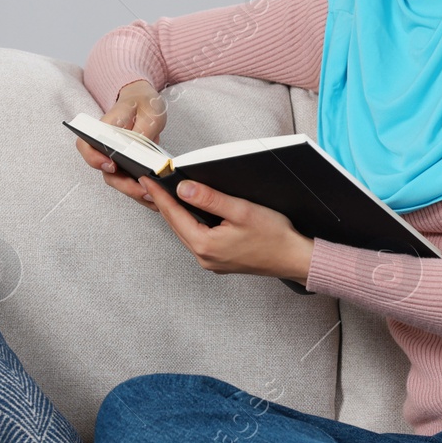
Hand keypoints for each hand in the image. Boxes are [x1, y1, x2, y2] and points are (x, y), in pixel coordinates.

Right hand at [75, 79, 167, 210]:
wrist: (145, 103)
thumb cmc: (142, 103)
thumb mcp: (149, 111)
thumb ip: (143, 130)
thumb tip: (141, 153)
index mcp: (104, 129)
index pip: (86, 146)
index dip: (93, 158)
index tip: (110, 165)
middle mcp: (106, 147)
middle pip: (106, 172)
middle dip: (124, 185)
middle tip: (144, 190)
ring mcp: (117, 158)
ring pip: (120, 181)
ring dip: (135, 193)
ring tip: (155, 198)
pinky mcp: (128, 166)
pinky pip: (132, 183)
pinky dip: (143, 192)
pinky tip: (158, 198)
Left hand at [141, 175, 313, 282]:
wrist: (294, 258)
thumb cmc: (274, 236)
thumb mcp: (240, 210)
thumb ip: (210, 199)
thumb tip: (183, 189)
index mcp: (206, 245)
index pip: (174, 215)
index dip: (159, 195)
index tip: (147, 181)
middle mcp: (205, 257)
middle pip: (176, 225)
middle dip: (164, 204)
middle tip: (151, 185)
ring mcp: (212, 261)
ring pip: (186, 233)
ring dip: (176, 215)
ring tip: (166, 196)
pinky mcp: (221, 261)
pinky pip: (197, 239)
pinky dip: (190, 224)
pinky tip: (191, 214)